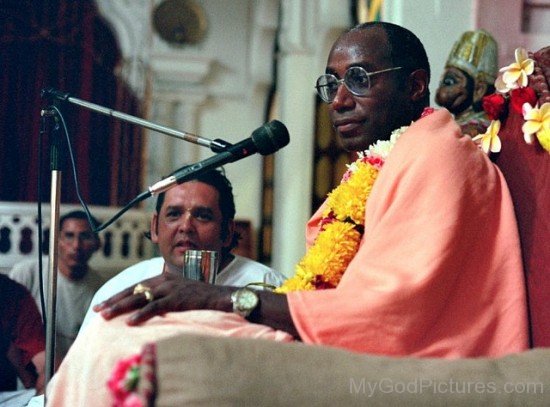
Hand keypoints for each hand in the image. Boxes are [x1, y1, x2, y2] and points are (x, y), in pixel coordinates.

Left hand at [93, 273, 229, 324]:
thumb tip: (147, 306)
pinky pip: (154, 307)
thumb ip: (164, 295)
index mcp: (163, 278)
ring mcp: (169, 289)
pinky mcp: (176, 299)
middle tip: (97, 310)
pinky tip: (129, 322)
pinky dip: (140, 314)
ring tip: (106, 316)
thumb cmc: (200, 297)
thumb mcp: (179, 292)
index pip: (135, 286)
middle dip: (114, 301)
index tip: (102, 304)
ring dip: (121, 307)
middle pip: (133, 291)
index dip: (117, 295)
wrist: (220, 296)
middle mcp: (163, 281)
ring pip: (139, 298)